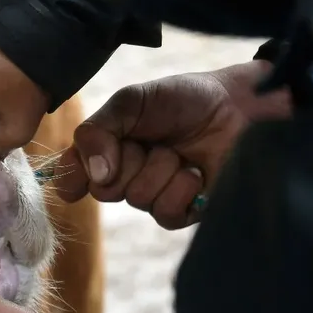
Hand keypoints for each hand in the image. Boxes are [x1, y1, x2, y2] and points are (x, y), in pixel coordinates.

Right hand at [54, 60, 291, 229]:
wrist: (239, 104)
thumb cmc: (185, 98)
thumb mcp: (132, 101)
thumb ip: (99, 131)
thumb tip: (95, 177)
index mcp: (107, 148)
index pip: (73, 173)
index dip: (72, 176)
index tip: (79, 175)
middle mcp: (125, 175)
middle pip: (103, 189)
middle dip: (127, 161)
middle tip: (149, 141)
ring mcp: (154, 194)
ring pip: (136, 199)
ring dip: (160, 169)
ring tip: (178, 150)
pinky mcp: (184, 211)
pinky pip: (165, 214)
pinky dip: (181, 188)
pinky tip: (195, 171)